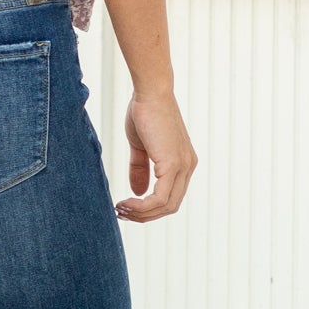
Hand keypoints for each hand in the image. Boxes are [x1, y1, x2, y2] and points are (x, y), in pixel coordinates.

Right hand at [115, 89, 196, 222]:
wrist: (150, 92)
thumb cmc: (145, 112)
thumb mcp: (141, 147)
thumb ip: (140, 169)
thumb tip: (137, 192)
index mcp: (182, 163)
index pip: (170, 197)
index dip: (149, 208)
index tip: (127, 207)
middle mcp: (187, 167)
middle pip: (170, 206)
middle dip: (144, 215)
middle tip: (121, 213)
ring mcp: (183, 167)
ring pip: (166, 206)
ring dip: (141, 213)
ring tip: (120, 209)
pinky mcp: (173, 165)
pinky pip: (160, 198)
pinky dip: (143, 206)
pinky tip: (126, 203)